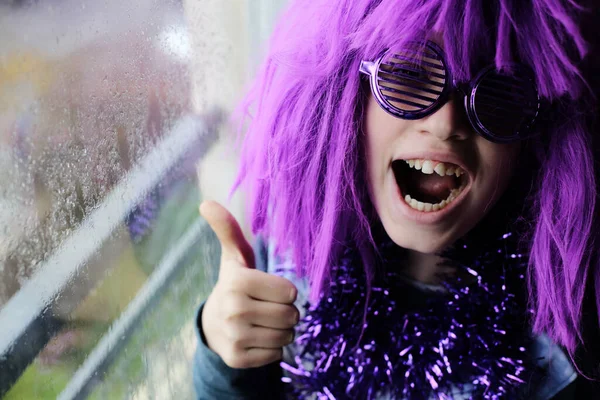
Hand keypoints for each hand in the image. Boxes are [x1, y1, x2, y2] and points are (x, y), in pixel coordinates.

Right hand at [199, 200, 298, 368]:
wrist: (214, 325)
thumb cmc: (235, 284)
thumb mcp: (235, 256)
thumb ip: (228, 229)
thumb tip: (206, 202)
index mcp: (237, 282)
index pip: (290, 292)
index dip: (286, 292)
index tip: (271, 290)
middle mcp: (233, 310)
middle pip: (291, 316)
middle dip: (287, 312)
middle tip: (268, 307)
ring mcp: (234, 336)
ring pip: (286, 336)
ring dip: (282, 331)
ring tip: (264, 322)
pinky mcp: (237, 358)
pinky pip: (276, 355)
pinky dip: (272, 349)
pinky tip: (257, 338)